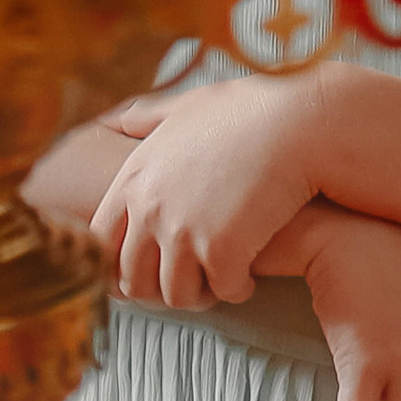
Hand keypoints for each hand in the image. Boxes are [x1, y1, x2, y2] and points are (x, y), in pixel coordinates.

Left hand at [90, 76, 324, 309]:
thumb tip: (111, 118)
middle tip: (189, 282)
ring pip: (176, 296)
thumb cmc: (250, 107)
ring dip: (200, 294)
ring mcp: (183, 232)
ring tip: (221, 280)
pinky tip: (249, 276)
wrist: (301, 119)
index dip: (117, 265)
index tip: (143, 271)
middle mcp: (150, 207)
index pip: (99, 243)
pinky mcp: (221, 250)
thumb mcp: (189, 104)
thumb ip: (146, 116)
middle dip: (159, 289)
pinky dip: (237, 289)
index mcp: (136, 176)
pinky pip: (222, 292)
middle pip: (134, 280)